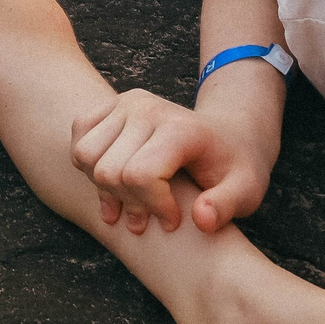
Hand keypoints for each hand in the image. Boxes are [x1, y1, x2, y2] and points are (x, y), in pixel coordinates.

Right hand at [70, 86, 273, 234]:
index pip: (140, 175)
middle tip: (148, 219)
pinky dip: (87, 165)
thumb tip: (200, 219)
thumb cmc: (234, 168)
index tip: (172, 221)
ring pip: (86, 155)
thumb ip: (226, 206)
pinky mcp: (112, 104)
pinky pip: (79, 137)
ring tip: (129, 201)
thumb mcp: (246, 191)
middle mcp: (148, 108)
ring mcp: (126, 102)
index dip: (152, 207)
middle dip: (128, 203)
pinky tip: (113, 180)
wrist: (229, 135)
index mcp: (180, 129)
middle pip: (109, 170)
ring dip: (102, 186)